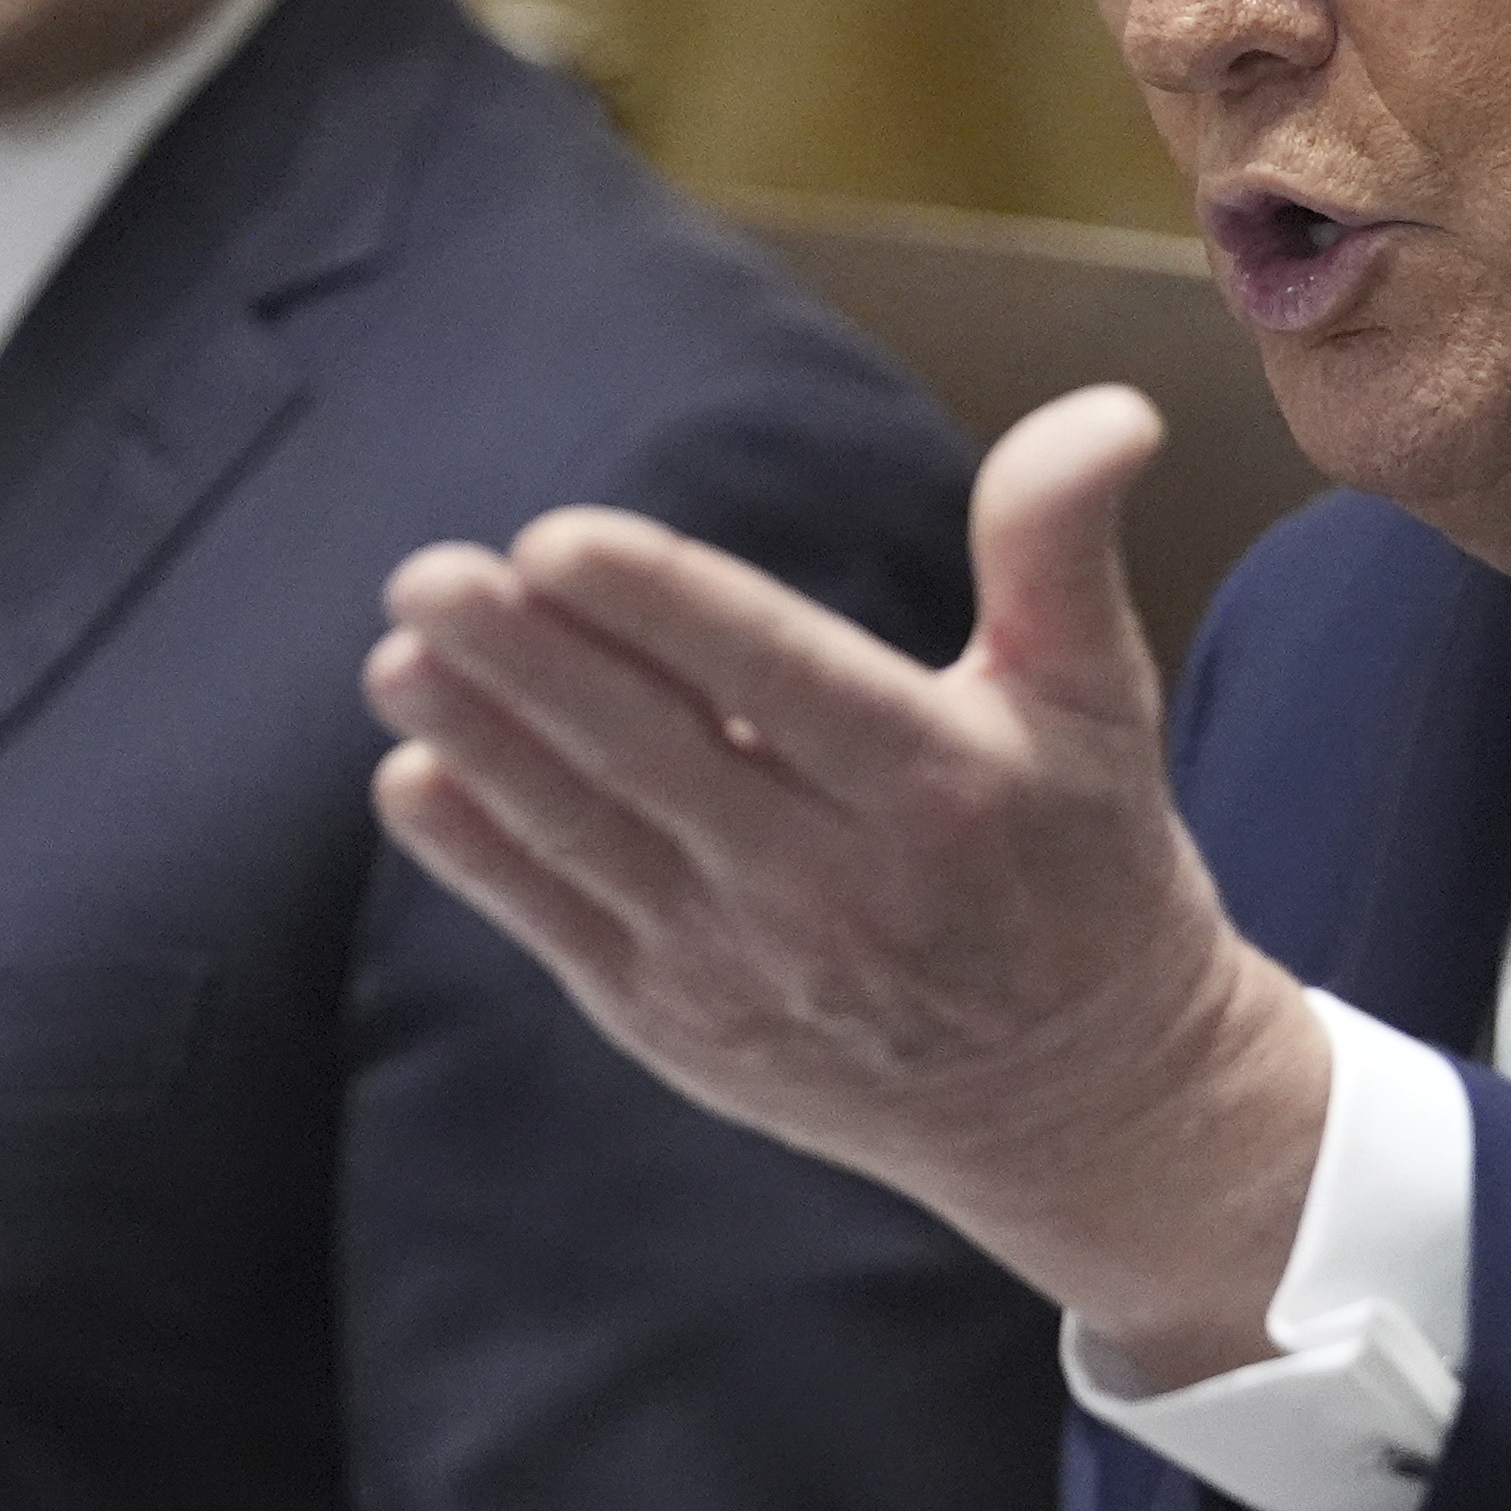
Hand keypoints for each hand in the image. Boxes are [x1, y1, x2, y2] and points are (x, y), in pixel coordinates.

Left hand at [363, 386, 1335, 1385]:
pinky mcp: (682, 1027)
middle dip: (532, 664)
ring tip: (399, 659)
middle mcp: (836, 883)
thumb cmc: (1081, 858)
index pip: (779, 679)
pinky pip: (563, 928)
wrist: (1073, 1102)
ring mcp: (747, 966)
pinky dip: (483, 859)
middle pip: (657, 756)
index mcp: (936, 783)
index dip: (663, 611)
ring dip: (486, 747)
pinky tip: (414, 777)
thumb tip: (1111, 408)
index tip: (554, 541)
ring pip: (591, 840)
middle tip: (429, 576)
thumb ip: (1057, 546)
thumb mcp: (1096, 699)